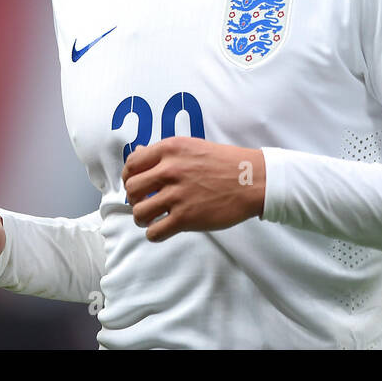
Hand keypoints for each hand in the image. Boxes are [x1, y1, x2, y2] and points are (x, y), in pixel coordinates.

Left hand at [122, 137, 265, 241]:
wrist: (252, 179)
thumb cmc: (225, 162)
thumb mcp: (192, 146)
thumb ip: (164, 153)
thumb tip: (138, 154)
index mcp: (170, 149)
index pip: (132, 164)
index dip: (129, 177)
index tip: (136, 184)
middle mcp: (170, 170)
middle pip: (132, 189)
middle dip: (136, 198)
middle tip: (146, 202)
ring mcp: (177, 195)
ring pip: (139, 213)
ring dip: (143, 218)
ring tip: (152, 218)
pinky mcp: (186, 218)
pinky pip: (155, 232)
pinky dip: (154, 234)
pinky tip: (163, 229)